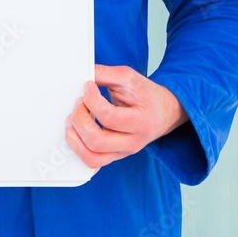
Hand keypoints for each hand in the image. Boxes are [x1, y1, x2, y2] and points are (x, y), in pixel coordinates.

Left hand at [66, 65, 187, 168]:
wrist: (163, 113)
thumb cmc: (147, 96)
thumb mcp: (130, 78)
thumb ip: (106, 74)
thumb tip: (83, 74)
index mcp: (141, 121)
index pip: (109, 117)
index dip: (91, 100)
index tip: (88, 86)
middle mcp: (133, 142)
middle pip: (97, 140)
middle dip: (79, 119)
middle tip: (78, 104)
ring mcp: (123, 152)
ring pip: (92, 158)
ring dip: (74, 138)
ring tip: (73, 121)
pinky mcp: (115, 156)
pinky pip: (92, 163)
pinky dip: (79, 151)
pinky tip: (77, 136)